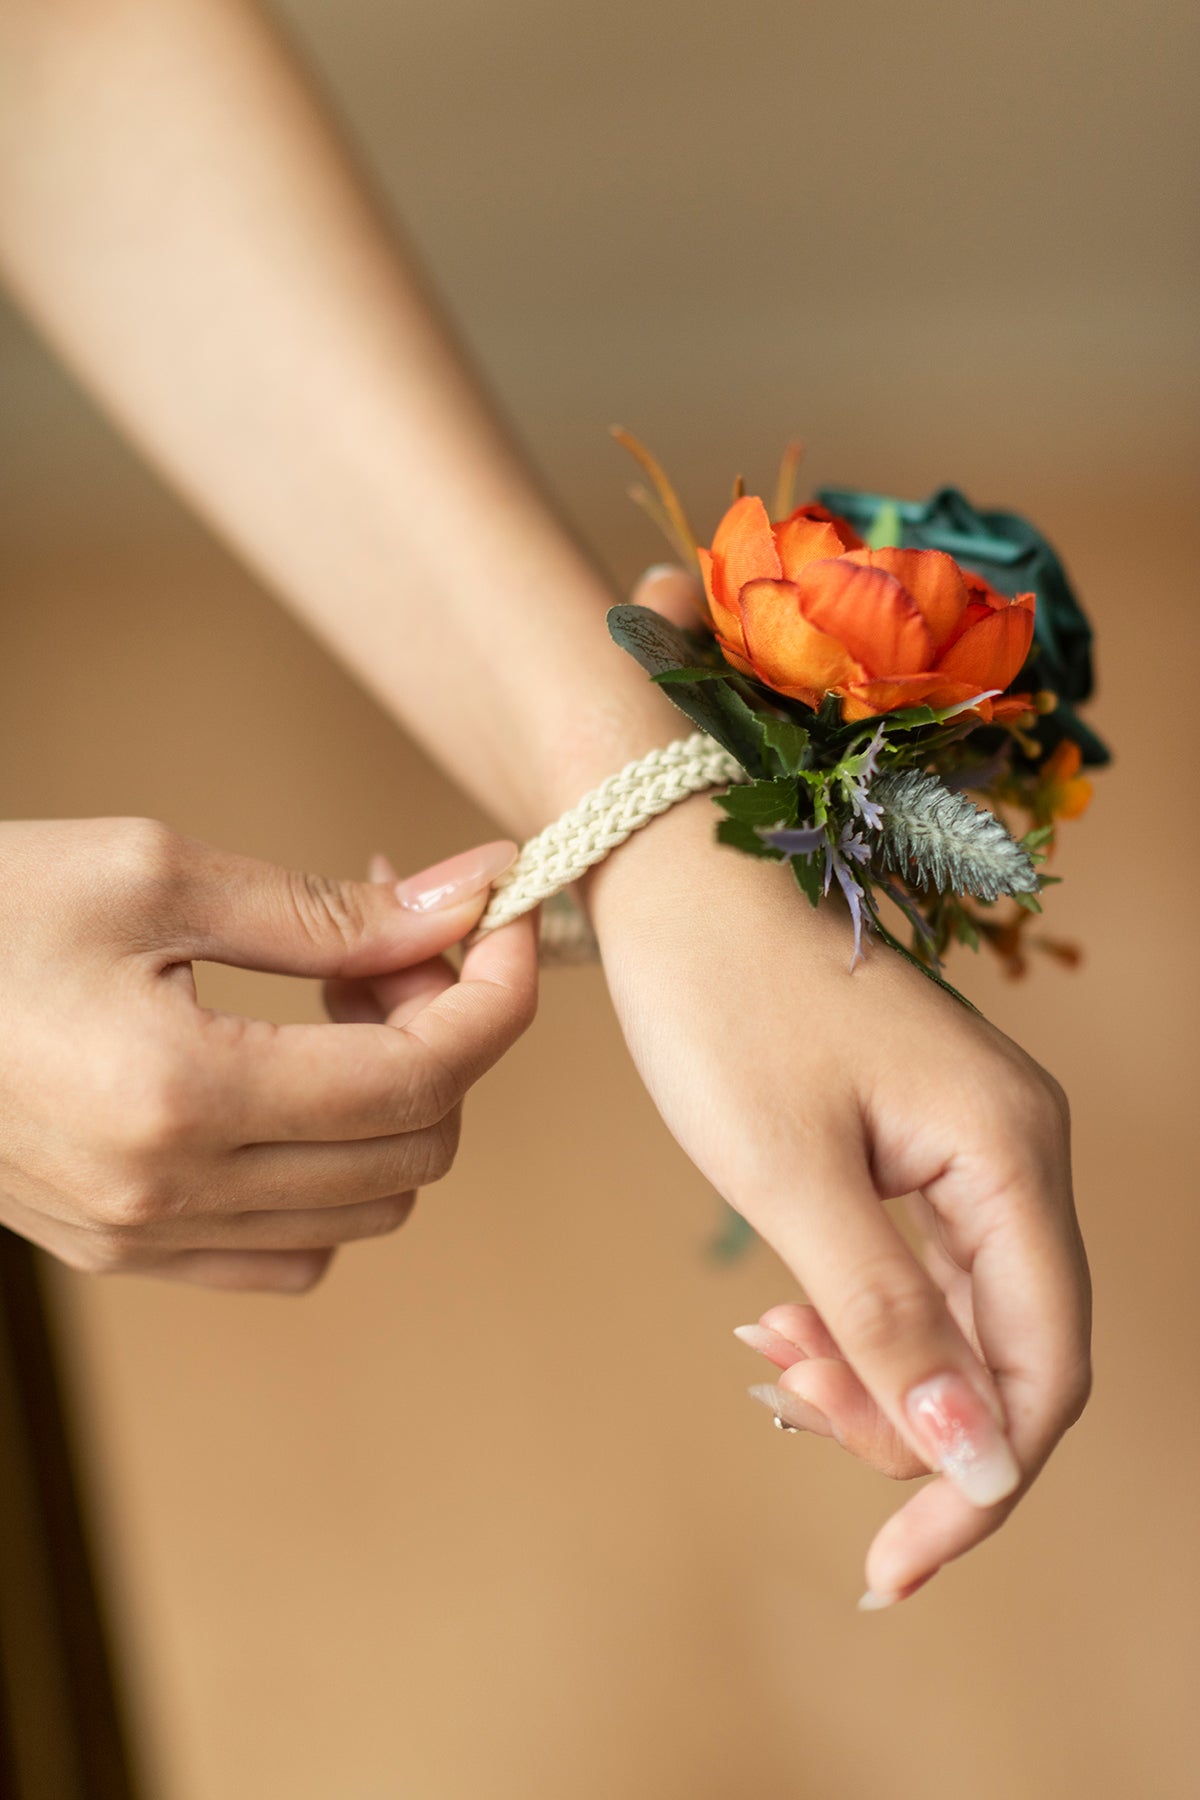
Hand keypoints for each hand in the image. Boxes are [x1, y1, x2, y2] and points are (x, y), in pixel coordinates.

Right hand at [0, 818, 535, 1290]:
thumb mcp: (155, 873)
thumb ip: (331, 908)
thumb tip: (473, 896)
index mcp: (181, 1097)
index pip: (423, 1077)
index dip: (496, 993)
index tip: (501, 917)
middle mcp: (171, 1197)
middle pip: (415, 1149)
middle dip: (446, 1035)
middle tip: (396, 939)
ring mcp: (143, 1240)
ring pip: (367, 1208)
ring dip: (395, 1102)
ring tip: (340, 999)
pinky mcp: (123, 1249)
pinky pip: (291, 1250)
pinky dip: (333, 1172)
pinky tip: (292, 1079)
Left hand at [587, 568, 1091, 1604]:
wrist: (672, 873)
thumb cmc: (722, 1004)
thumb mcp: (791, 1176)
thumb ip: (890, 1320)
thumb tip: (981, 1459)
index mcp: (1012, 1149)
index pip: (1046, 1363)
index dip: (982, 1479)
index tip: (893, 1563)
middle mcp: (1015, 1146)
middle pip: (1010, 1346)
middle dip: (910, 1417)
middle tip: (787, 1406)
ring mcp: (969, 1138)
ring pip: (958, 1311)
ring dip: (875, 1366)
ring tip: (768, 1356)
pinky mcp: (916, 1135)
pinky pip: (917, 1261)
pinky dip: (856, 1310)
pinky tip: (782, 1321)